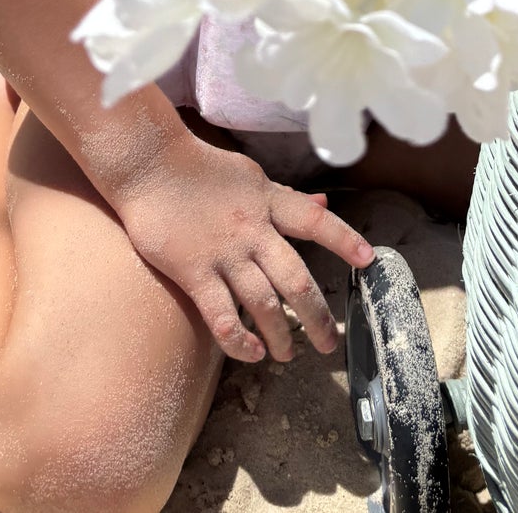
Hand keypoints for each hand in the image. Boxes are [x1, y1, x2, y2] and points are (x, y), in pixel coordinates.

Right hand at [107, 122, 374, 362]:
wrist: (148, 163)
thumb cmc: (198, 167)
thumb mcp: (250, 175)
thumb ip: (284, 197)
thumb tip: (323, 204)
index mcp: (268, 200)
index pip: (315, 221)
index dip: (344, 240)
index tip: (369, 261)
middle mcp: (253, 229)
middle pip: (296, 279)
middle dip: (317, 316)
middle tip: (329, 344)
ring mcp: (224, 253)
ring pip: (264, 303)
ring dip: (281, 335)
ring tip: (288, 355)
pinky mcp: (194, 272)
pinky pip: (223, 316)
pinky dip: (240, 341)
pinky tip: (251, 353)